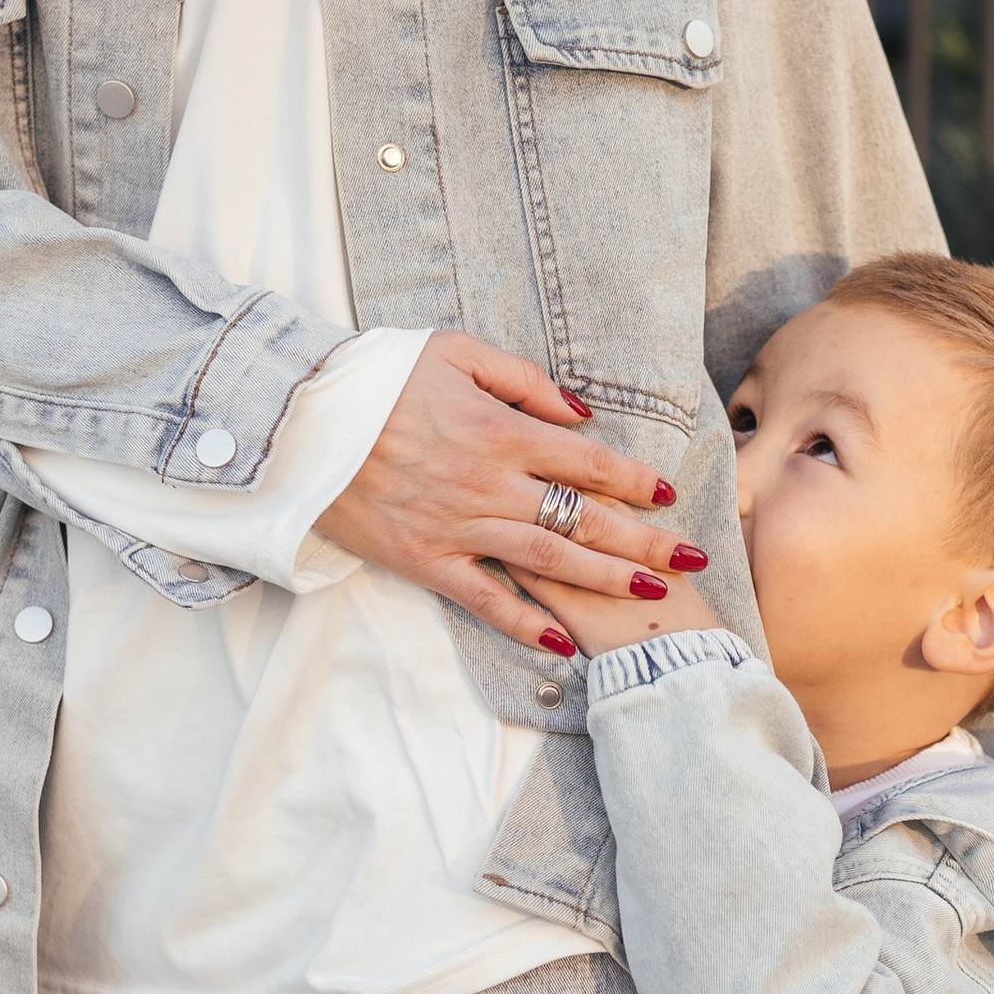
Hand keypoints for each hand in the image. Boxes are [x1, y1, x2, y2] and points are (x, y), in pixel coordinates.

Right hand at [315, 335, 707, 655]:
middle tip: (693, 560)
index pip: (588, 462)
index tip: (669, 496)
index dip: (635, 482)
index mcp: (500, 430)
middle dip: (646, 541)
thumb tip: (580, 412)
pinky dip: (527, 624)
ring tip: (654, 594)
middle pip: (584, 517)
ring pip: (551, 560)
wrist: (301, 422)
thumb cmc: (379, 378)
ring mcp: (459, 526)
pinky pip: (486, 599)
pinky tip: (566, 643)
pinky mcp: (427, 561)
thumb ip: (524, 379)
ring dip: (608, 579)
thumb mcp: (455, 351)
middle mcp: (489, 483)